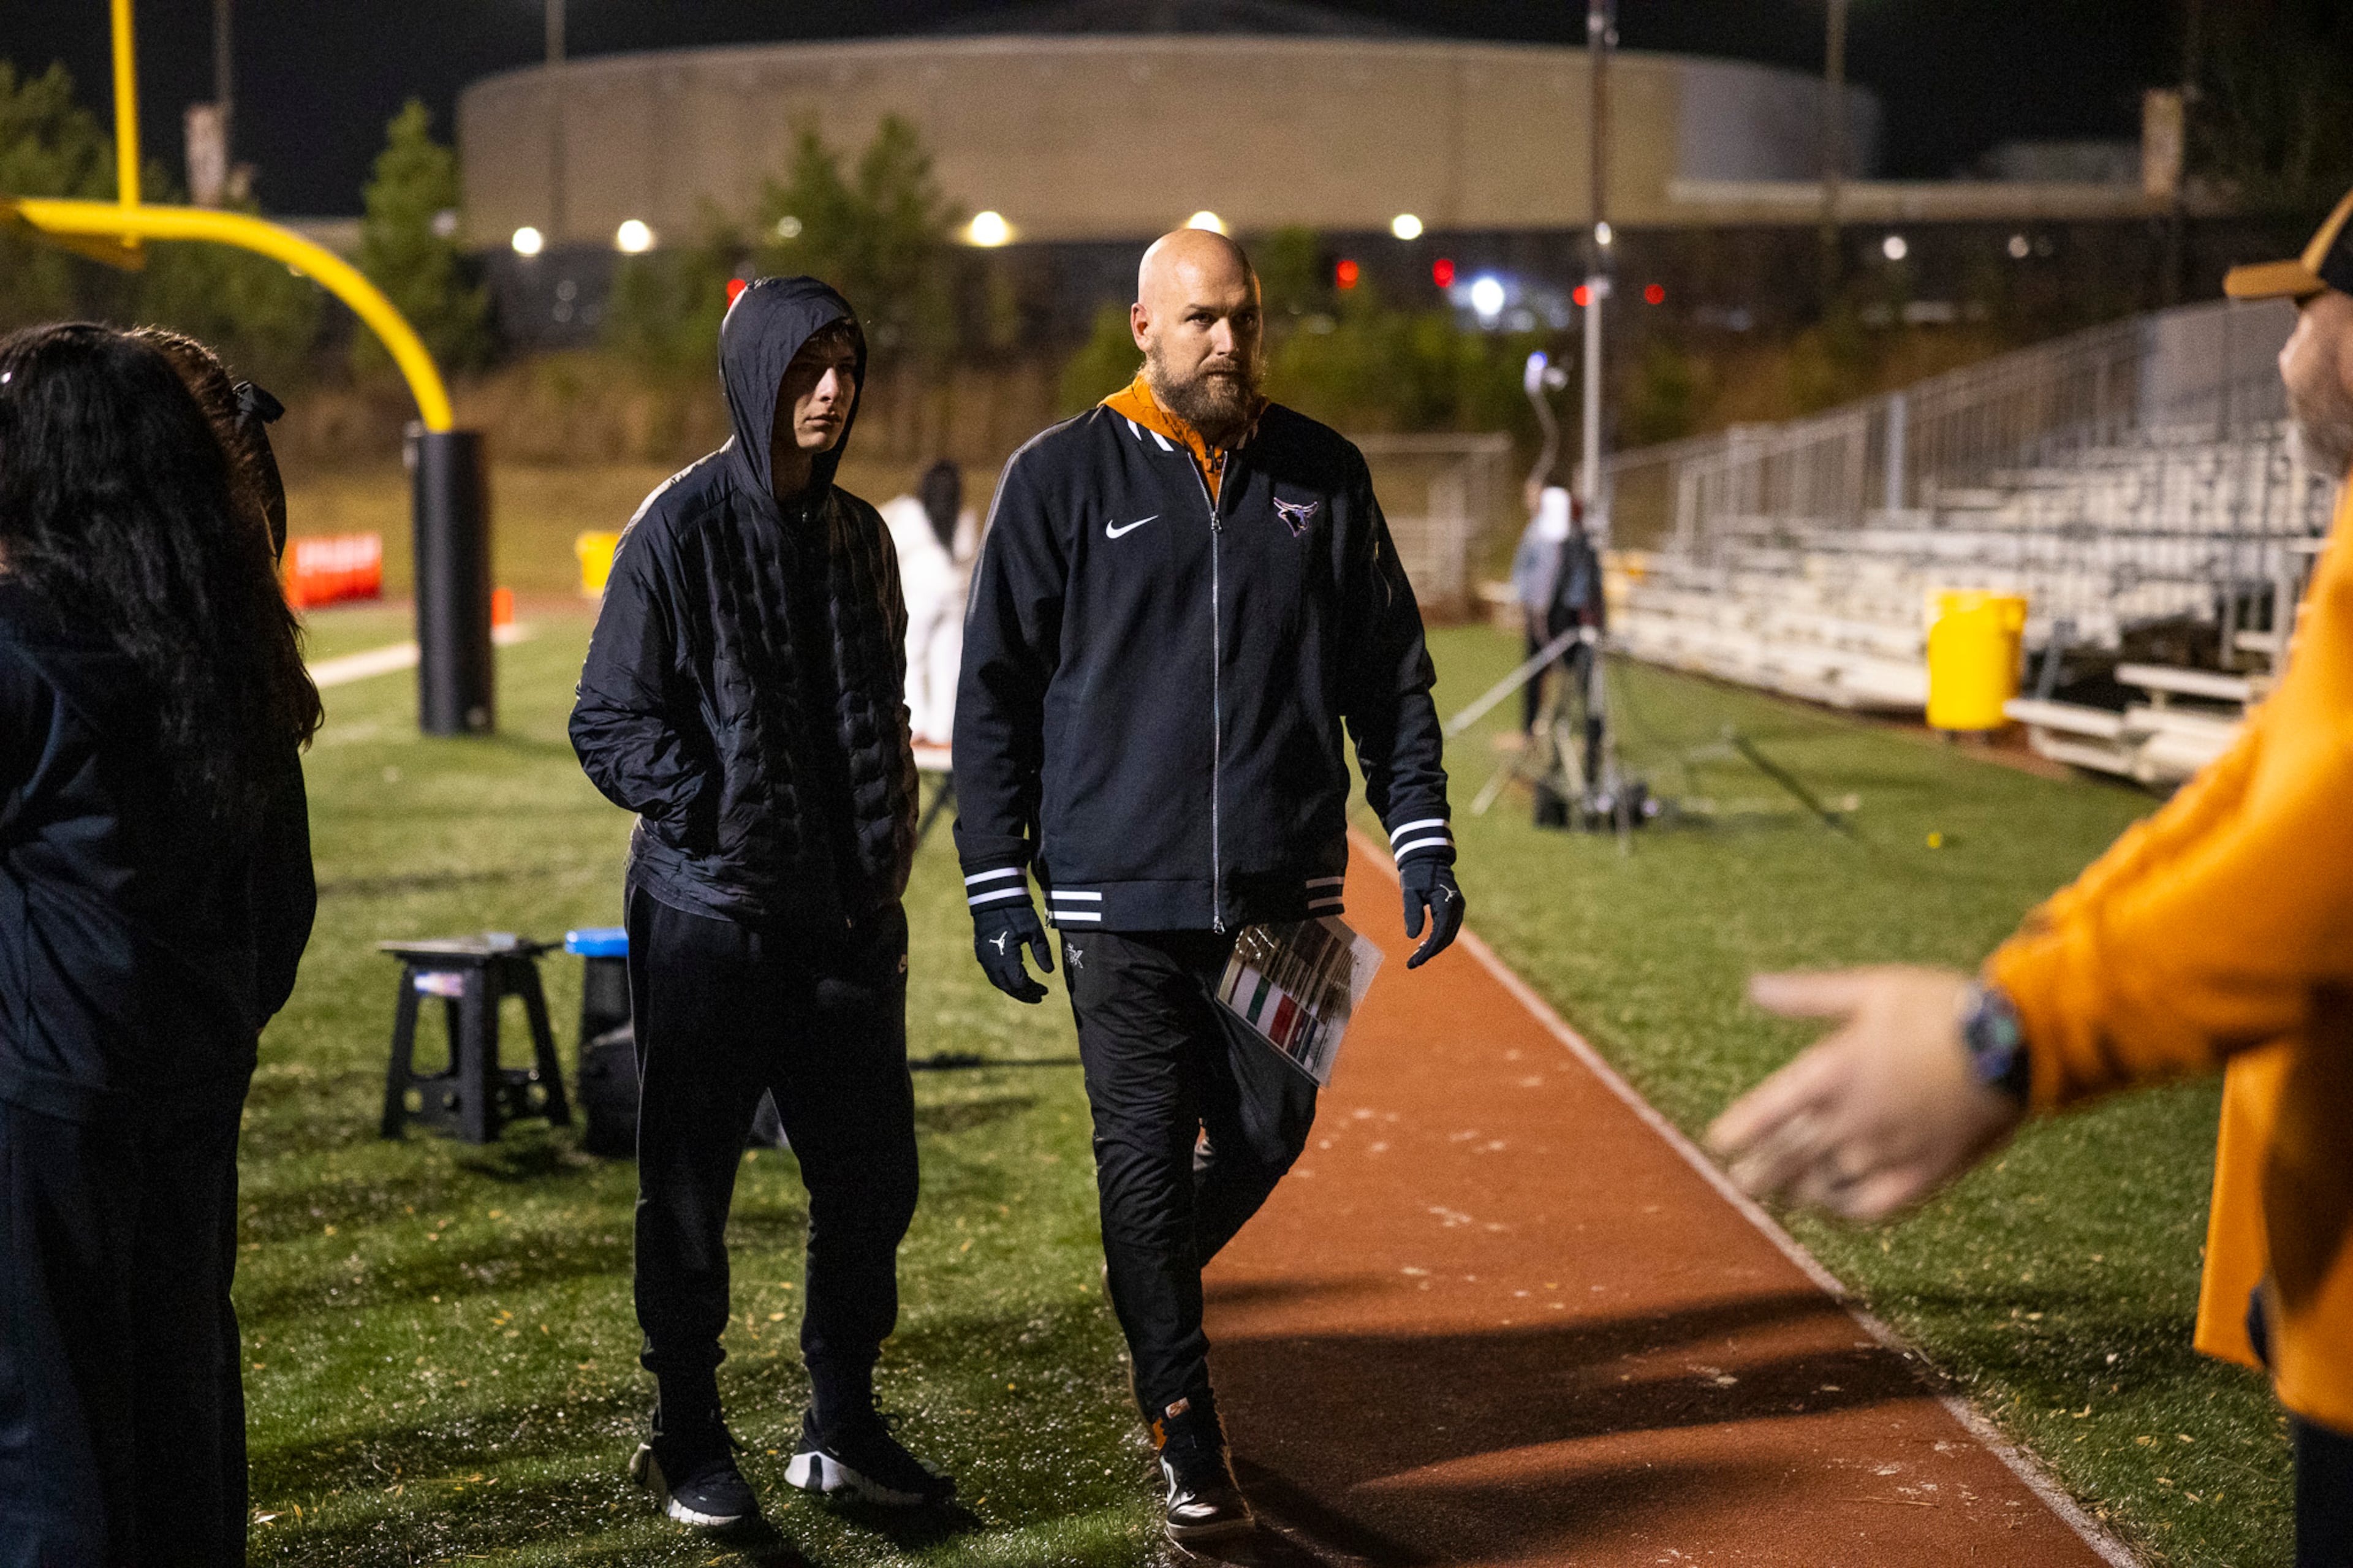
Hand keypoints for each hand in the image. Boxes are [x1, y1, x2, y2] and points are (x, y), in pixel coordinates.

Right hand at [972, 898, 1053, 1002]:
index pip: (1019, 984)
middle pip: (1008, 987)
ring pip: (998, 982)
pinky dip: (1005, 979)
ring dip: (1014, 988)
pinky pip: (992, 973)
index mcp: (1006, 957)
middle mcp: (991, 961)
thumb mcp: (1034, 931)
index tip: (1046, 991)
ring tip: (1029, 990)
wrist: (994, 897)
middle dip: (1024, 994)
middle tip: (1039, 996)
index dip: (1033, 990)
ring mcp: (984, 958)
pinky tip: (1016, 978)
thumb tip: (1049, 971)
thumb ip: (1042, 952)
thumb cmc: (1017, 912)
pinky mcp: (981, 952)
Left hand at [1400, 859, 1463, 969]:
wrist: (1426, 858)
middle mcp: (1457, 907)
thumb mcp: (1410, 891)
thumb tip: (1412, 937)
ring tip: (1416, 957)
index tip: (1414, 962)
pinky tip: (1423, 945)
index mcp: (1448, 903)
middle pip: (1446, 938)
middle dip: (1430, 952)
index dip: (1428, 951)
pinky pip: (1448, 928)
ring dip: (1434, 948)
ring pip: (1449, 935)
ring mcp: (1458, 908)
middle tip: (1413, 963)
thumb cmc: (1416, 873)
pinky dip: (1437, 939)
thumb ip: (1412, 912)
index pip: (1440, 934)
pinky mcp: (1454, 908)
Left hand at [1705, 966, 2025, 1221]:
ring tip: (1779, 1196)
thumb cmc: (1941, 1008)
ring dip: (1795, 1191)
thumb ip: (1807, 996)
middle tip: (1741, 1181)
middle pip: (1787, 1156)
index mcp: (1833, 1071)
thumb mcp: (1870, 990)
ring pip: (1823, 1184)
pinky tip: (1835, 1208)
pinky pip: (1873, 1206)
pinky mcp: (1925, 1174)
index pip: (1765, 1114)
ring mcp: (1887, 1150)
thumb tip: (1753, 987)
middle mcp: (1852, 1117)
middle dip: (1760, 1172)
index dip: (1737, 1133)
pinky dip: (1846, 1211)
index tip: (1718, 1145)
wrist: (2017, 1043)